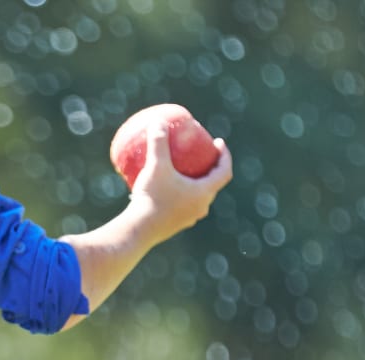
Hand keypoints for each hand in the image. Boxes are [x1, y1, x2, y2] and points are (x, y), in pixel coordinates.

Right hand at [128, 126, 233, 243]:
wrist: (139, 231)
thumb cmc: (152, 198)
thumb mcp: (156, 166)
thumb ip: (159, 143)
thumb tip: (159, 122)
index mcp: (204, 192)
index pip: (224, 172)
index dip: (225, 156)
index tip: (219, 143)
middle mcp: (201, 207)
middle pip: (212, 184)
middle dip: (210, 168)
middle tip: (202, 154)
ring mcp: (189, 218)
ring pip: (198, 196)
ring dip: (195, 182)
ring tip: (184, 170)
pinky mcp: (175, 224)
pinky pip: (182, 204)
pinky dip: (179, 193)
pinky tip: (162, 186)